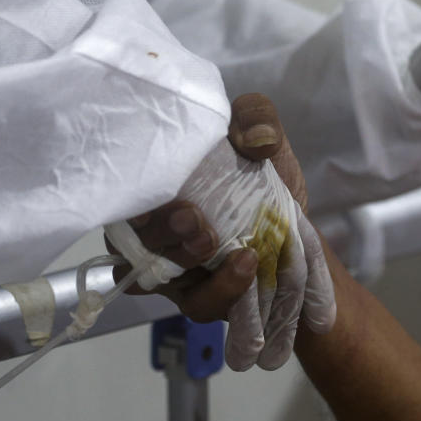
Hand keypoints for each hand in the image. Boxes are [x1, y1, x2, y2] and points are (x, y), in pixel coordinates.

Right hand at [110, 95, 333, 370]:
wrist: (299, 230)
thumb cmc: (264, 178)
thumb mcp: (264, 137)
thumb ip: (256, 118)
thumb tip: (256, 139)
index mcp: (155, 186)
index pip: (121, 191)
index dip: (126, 195)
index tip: (151, 193)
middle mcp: (151, 230)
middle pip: (128, 239)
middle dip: (158, 229)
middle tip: (192, 218)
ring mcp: (171, 268)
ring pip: (152, 275)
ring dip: (181, 258)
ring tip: (213, 241)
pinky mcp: (198, 298)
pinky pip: (197, 303)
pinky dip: (222, 286)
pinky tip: (246, 263)